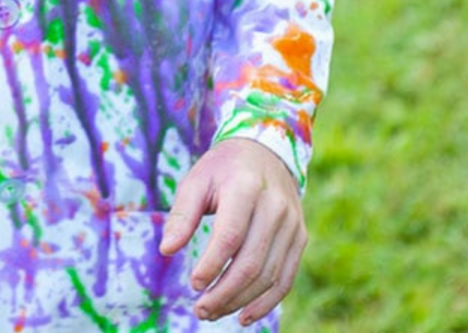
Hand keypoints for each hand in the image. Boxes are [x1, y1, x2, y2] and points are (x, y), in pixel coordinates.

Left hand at [159, 138, 305, 326]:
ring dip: (241, 301)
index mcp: (246, 186)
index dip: (212, 264)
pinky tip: (243, 315)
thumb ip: (182, 214)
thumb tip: (166, 249)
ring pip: (269, 275)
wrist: (264, 152)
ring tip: (213, 312)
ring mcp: (292, 223)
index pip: (230, 235)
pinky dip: (266, 302)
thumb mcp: (197, 180)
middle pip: (251, 261)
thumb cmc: (222, 169)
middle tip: (200, 309)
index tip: (193, 284)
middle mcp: (275, 206)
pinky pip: (286, 278)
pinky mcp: (300, 237)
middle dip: (224, 292)